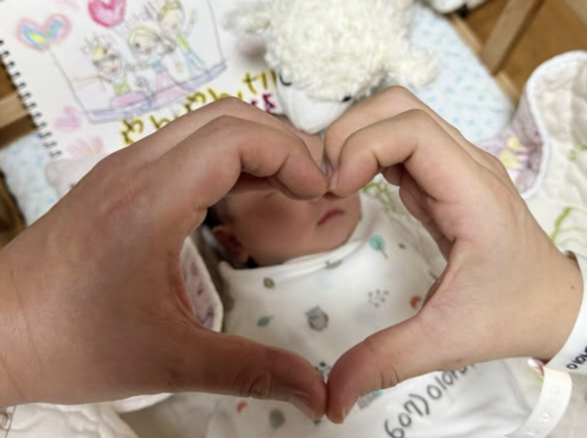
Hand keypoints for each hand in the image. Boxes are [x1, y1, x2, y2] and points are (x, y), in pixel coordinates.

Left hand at [0, 98, 326, 418]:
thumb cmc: (69, 341)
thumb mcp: (170, 361)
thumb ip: (251, 370)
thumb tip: (312, 389)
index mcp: (150, 201)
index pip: (235, 138)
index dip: (289, 155)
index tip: (318, 192)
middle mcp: (136, 170)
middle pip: (227, 117)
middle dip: (281, 142)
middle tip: (313, 185)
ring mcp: (125, 170)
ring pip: (206, 125)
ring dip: (255, 146)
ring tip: (289, 188)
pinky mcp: (121, 181)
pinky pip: (186, 146)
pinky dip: (228, 159)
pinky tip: (245, 195)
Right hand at [323, 87, 583, 421]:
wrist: (557, 304)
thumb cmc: (513, 313)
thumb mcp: (448, 339)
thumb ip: (387, 360)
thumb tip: (331, 394)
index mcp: (473, 193)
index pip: (411, 129)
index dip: (362, 146)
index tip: (336, 189)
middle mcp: (467, 165)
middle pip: (399, 107)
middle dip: (350, 134)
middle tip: (325, 182)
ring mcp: (457, 166)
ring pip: (398, 116)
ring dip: (358, 139)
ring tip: (334, 183)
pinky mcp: (446, 177)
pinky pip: (401, 143)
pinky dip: (369, 153)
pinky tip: (356, 187)